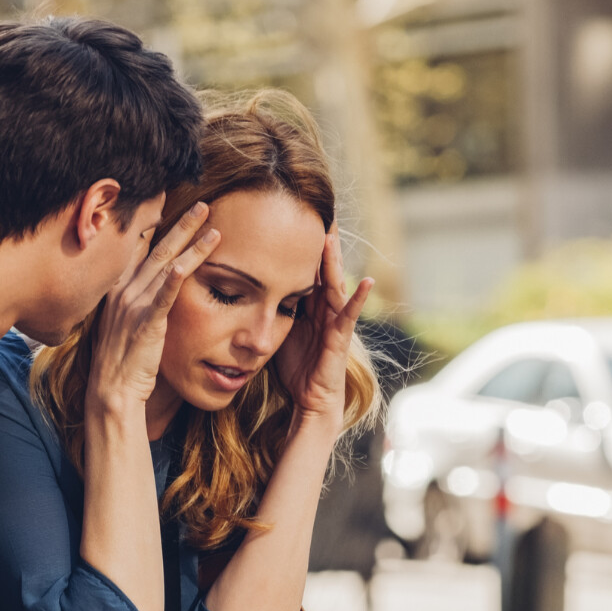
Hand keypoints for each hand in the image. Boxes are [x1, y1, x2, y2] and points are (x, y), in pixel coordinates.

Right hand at [89, 203, 219, 413]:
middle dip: (182, 224)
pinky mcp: (148, 323)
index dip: (153, 222)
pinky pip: (165, 295)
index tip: (168, 201)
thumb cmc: (121, 360)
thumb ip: (133, 300)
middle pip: (157, 248)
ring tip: (213, 227)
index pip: (136, 246)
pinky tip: (191, 261)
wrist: (111, 390)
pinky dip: (177, 276)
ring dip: (192, 243)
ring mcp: (134, 305)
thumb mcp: (121, 322)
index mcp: (116, 288)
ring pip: (167, 265)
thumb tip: (150, 286)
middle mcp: (123, 290)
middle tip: (203, 205)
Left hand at [273, 223, 372, 425]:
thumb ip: (270, 305)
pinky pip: (350, 315)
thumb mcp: (279, 328)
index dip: (300, 244)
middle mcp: (324, 307)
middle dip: (320, 242)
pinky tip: (367, 281)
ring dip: (334, 259)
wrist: (309, 399)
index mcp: (307, 303)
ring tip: (333, 234)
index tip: (292, 217)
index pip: (304, 267)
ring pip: (334, 283)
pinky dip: (359, 298)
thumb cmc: (295, 366)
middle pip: (321, 268)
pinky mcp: (341, 337)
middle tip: (317, 211)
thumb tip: (244, 286)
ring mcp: (335, 320)